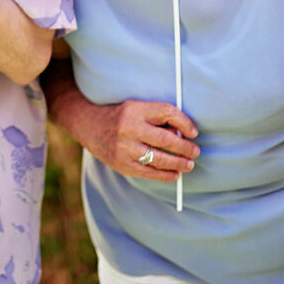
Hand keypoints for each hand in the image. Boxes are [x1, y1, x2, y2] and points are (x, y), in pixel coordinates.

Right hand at [75, 97, 198, 182]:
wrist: (88, 125)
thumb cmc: (119, 116)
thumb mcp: (136, 108)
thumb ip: (157, 119)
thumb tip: (183, 134)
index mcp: (135, 109)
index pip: (167, 112)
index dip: (184, 122)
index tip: (193, 132)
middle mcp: (130, 128)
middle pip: (166, 139)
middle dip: (185, 148)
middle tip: (195, 151)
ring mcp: (125, 148)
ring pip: (159, 159)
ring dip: (179, 163)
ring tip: (189, 164)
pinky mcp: (122, 164)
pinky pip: (148, 172)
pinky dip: (165, 175)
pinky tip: (174, 174)